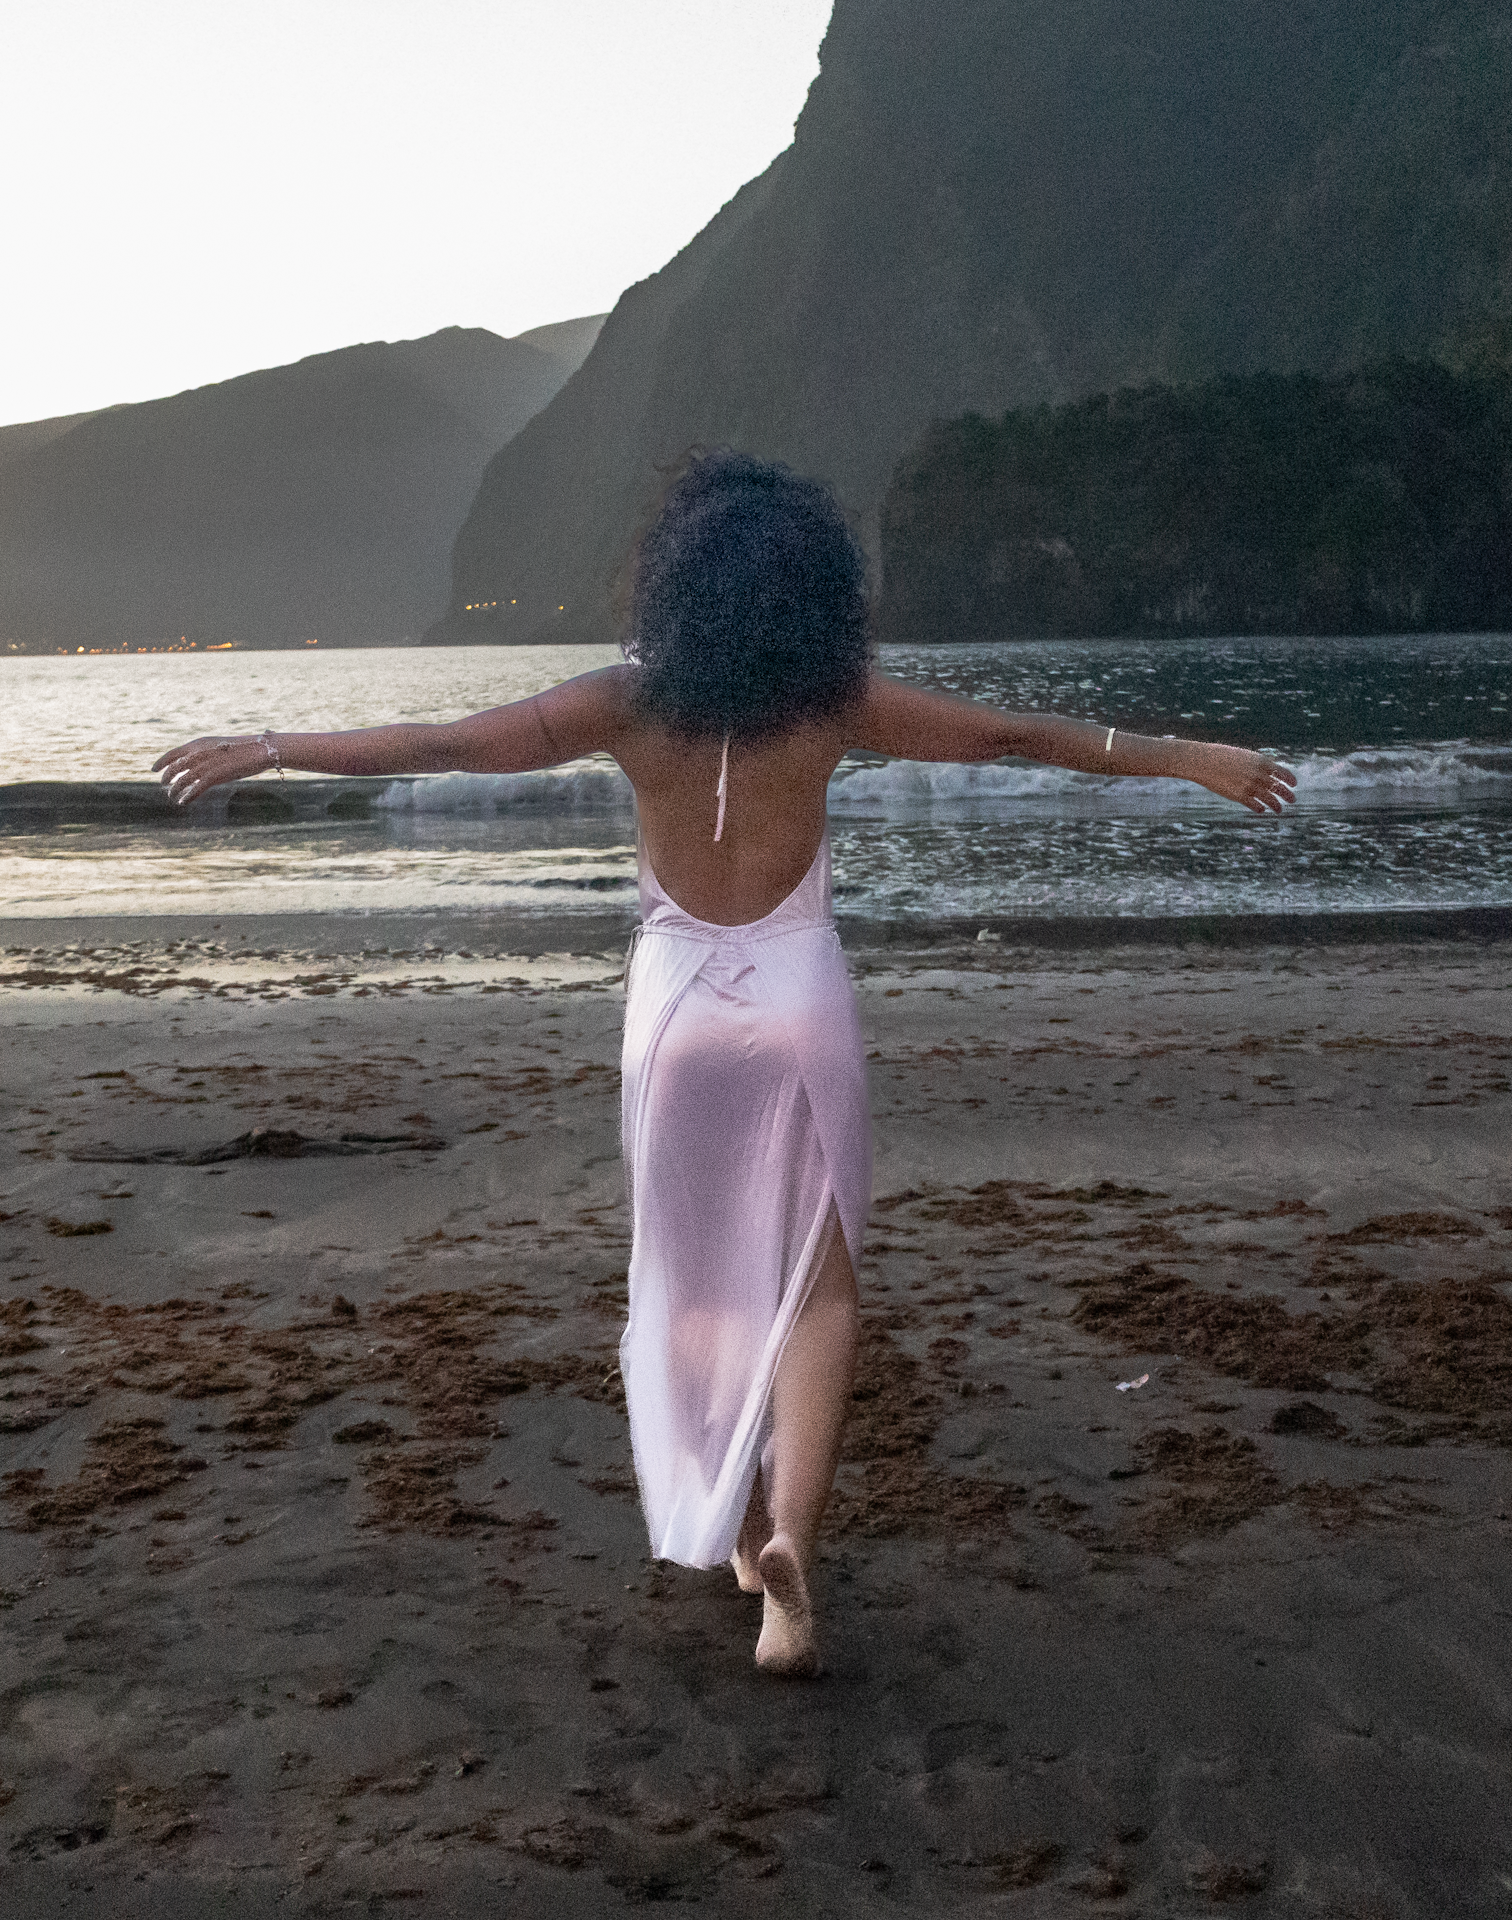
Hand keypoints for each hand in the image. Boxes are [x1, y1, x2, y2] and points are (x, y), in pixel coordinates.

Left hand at [152, 735, 274, 805]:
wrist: (261, 750)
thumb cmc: (245, 749)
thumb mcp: (220, 748)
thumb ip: (206, 755)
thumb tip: (199, 766)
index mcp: (199, 743)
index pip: (173, 753)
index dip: (161, 762)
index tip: (154, 769)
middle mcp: (199, 753)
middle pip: (174, 767)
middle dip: (166, 778)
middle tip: (164, 785)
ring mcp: (205, 764)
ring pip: (182, 780)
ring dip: (175, 790)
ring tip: (172, 796)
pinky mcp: (214, 776)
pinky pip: (195, 789)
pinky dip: (187, 796)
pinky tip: (183, 802)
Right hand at [1183, 742, 1296, 813]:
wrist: (1202, 761)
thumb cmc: (1219, 756)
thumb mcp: (1241, 756)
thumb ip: (1254, 765)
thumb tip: (1263, 774)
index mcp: (1260, 761)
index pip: (1281, 771)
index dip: (1289, 778)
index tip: (1294, 784)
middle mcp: (1258, 774)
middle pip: (1278, 787)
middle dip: (1287, 794)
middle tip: (1293, 800)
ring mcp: (1249, 785)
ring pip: (1269, 798)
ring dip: (1276, 805)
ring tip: (1279, 810)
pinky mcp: (1239, 796)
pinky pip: (1254, 805)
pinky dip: (1260, 808)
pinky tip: (1261, 810)